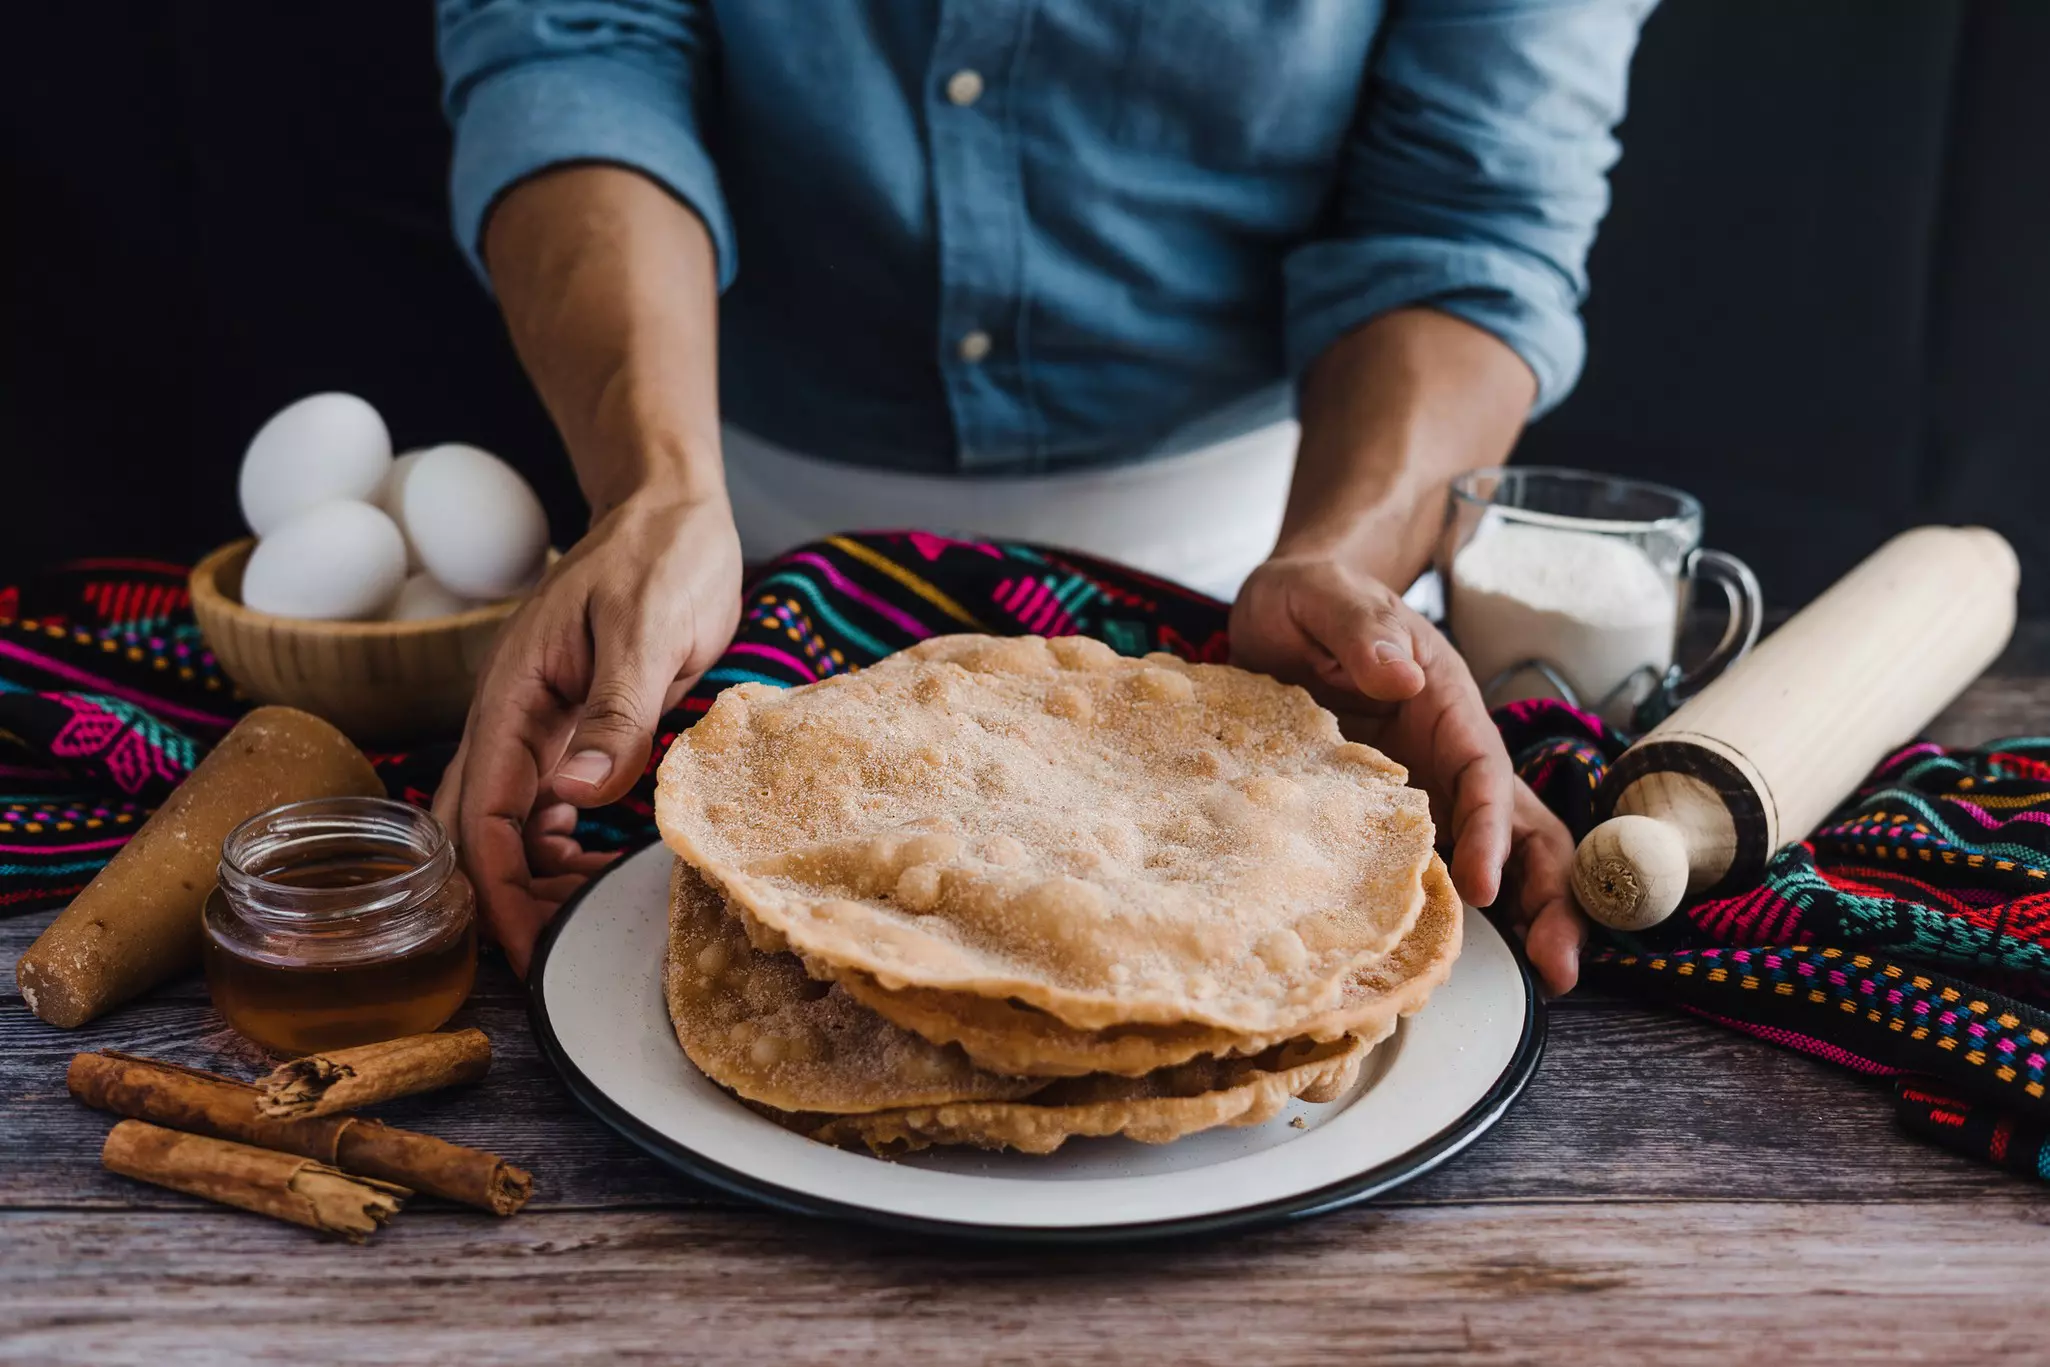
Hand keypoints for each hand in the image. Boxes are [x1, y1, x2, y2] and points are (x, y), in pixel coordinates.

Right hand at [434, 488, 741, 975]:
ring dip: (532, 879)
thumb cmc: (659, 555)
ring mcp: (541, 724)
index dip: (496, 892)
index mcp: (512, 698)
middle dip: (504, 901)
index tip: (530, 952)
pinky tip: (592, 871)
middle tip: (557, 959)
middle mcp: (514, 719)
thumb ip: (616, 712)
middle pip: (480, 831)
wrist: (670, 508)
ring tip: (580, 925)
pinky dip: (559, 846)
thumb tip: (575, 796)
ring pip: (510, 824)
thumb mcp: (645, 628)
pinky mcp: (575, 725)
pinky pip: (546, 801)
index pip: (482, 817)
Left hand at [1229, 551, 1586, 992]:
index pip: (1483, 773)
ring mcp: (1428, 787)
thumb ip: (1360, 626)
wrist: (1286, 611)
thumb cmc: (1312, 599)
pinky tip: (1445, 959)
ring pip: (1497, 854)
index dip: (1490, 830)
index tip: (1485, 885)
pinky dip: (1451, 911)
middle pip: (1521, 826)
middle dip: (1552, 893)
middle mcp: (1450, 753)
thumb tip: (1399, 677)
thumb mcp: (1324, 596)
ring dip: (1529, 911)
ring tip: (1547, 977)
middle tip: (1559, 966)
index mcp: (1445, 704)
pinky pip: (1431, 864)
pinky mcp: (1390, 814)